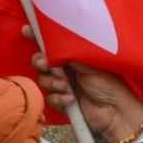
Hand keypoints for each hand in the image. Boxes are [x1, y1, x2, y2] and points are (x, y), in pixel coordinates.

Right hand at [25, 25, 142, 142]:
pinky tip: (70, 99)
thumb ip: (71, 53)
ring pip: (43, 80)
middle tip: (45, 64)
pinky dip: (58, 98)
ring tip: (66, 86)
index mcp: (74, 56)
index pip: (53, 44)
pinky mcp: (61, 102)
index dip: (38, 37)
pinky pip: (49, 98)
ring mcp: (62, 86)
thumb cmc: (110, 84)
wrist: (116, 112)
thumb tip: (53, 43)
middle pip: (41, 61)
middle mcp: (66, 69)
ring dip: (52, 82)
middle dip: (40, 61)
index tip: (27, 30)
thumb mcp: (90, 64)